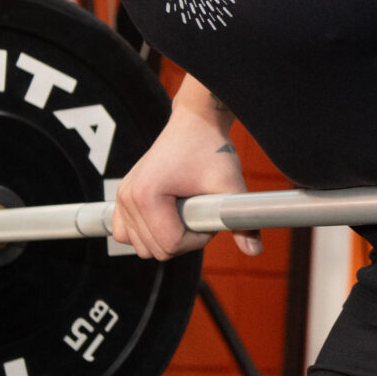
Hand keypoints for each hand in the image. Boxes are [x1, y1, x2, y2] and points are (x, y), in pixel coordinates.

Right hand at [111, 77, 260, 260]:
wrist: (195, 124)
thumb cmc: (210, 150)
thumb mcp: (230, 185)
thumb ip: (243, 221)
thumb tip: (254, 251)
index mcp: (147, 196)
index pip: (171, 245)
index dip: (198, 238)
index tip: (209, 216)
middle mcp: (128, 198)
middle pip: (156, 250)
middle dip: (184, 239)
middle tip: (200, 212)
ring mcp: (122, 198)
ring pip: (142, 248)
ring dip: (167, 238)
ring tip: (185, 212)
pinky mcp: (122, 198)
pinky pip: (126, 235)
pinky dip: (146, 234)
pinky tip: (167, 217)